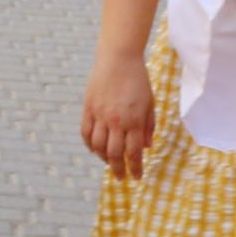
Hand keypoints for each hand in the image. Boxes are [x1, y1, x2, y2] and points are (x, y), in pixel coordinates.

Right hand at [82, 52, 157, 178]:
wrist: (118, 58)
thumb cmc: (138, 80)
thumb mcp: (150, 103)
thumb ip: (148, 126)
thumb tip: (147, 147)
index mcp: (134, 121)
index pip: (134, 152)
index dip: (135, 168)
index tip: (136, 178)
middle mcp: (116, 121)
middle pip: (114, 154)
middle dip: (118, 169)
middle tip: (121, 177)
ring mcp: (100, 115)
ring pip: (98, 146)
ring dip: (103, 158)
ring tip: (109, 162)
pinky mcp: (88, 108)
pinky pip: (86, 133)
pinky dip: (89, 144)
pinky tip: (94, 149)